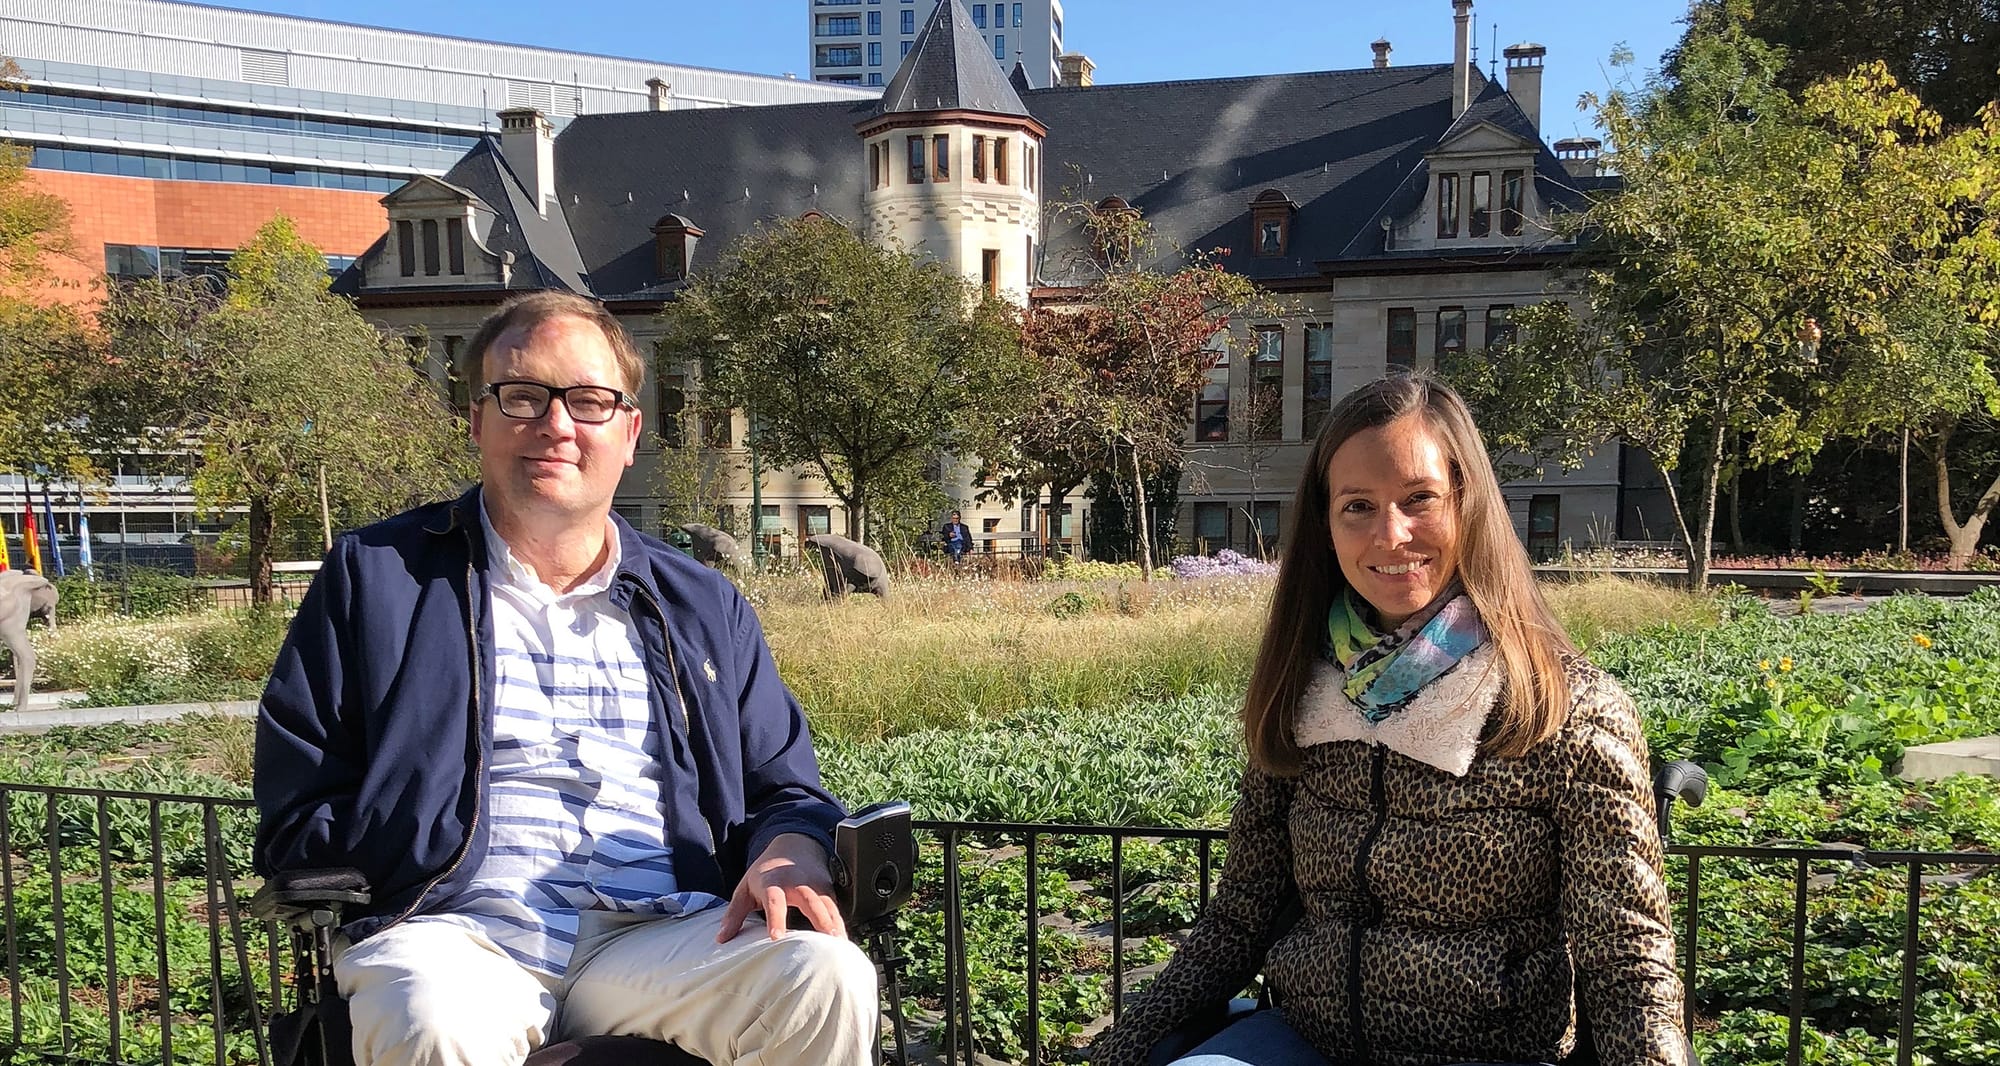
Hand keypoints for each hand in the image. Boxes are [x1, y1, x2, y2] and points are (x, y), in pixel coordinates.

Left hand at [717, 832, 844, 941]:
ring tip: (840, 945)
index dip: (776, 919)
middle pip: (810, 901)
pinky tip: (843, 942)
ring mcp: (816, 886)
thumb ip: (734, 914)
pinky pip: (836, 909)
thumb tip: (721, 939)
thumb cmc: (766, 872)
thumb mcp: (745, 889)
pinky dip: (841, 924)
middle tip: (826, 940)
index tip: (776, 938)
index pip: (774, 901)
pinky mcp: (828, 891)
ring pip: (828, 905)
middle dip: (819, 919)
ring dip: (835, 924)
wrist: (793, 846)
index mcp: (773, 882)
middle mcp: (797, 883)